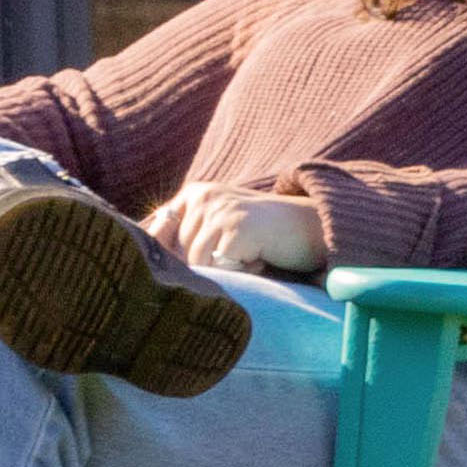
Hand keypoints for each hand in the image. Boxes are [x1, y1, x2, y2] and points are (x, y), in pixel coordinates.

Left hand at [150, 183, 330, 278]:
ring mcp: (220, 209)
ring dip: (226, 271)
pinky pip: (221, 267)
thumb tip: (152, 263)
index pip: (158, 230)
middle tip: (239, 255)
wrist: (314, 227)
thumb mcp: (221, 229)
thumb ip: (188, 238)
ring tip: (251, 255)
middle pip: (178, 252)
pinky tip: (261, 258)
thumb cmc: (265, 235)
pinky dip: (242, 272)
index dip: (164, 256)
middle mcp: (203, 196)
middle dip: (206, 265)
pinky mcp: (237, 227)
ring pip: (198, 263)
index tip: (172, 270)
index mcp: (194, 194)